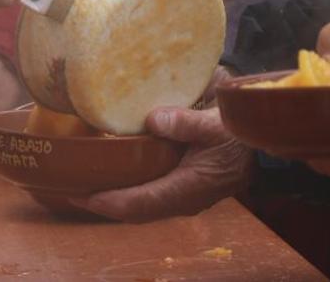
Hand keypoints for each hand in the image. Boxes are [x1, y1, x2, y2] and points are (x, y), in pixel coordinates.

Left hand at [74, 107, 253, 221]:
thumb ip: (186, 123)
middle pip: (134, 209)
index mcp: (188, 187)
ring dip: (111, 195)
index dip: (109, 202)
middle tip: (67, 188)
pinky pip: (147, 192)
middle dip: (101, 202)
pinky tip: (109, 169)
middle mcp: (181, 198)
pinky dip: (125, 185)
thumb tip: (153, 120)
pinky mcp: (180, 185)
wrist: (261, 143)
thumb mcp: (217, 124)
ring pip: (139, 203)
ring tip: (80, 180)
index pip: (141, 204)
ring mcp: (180, 194)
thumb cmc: (240, 134)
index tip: (81, 196)